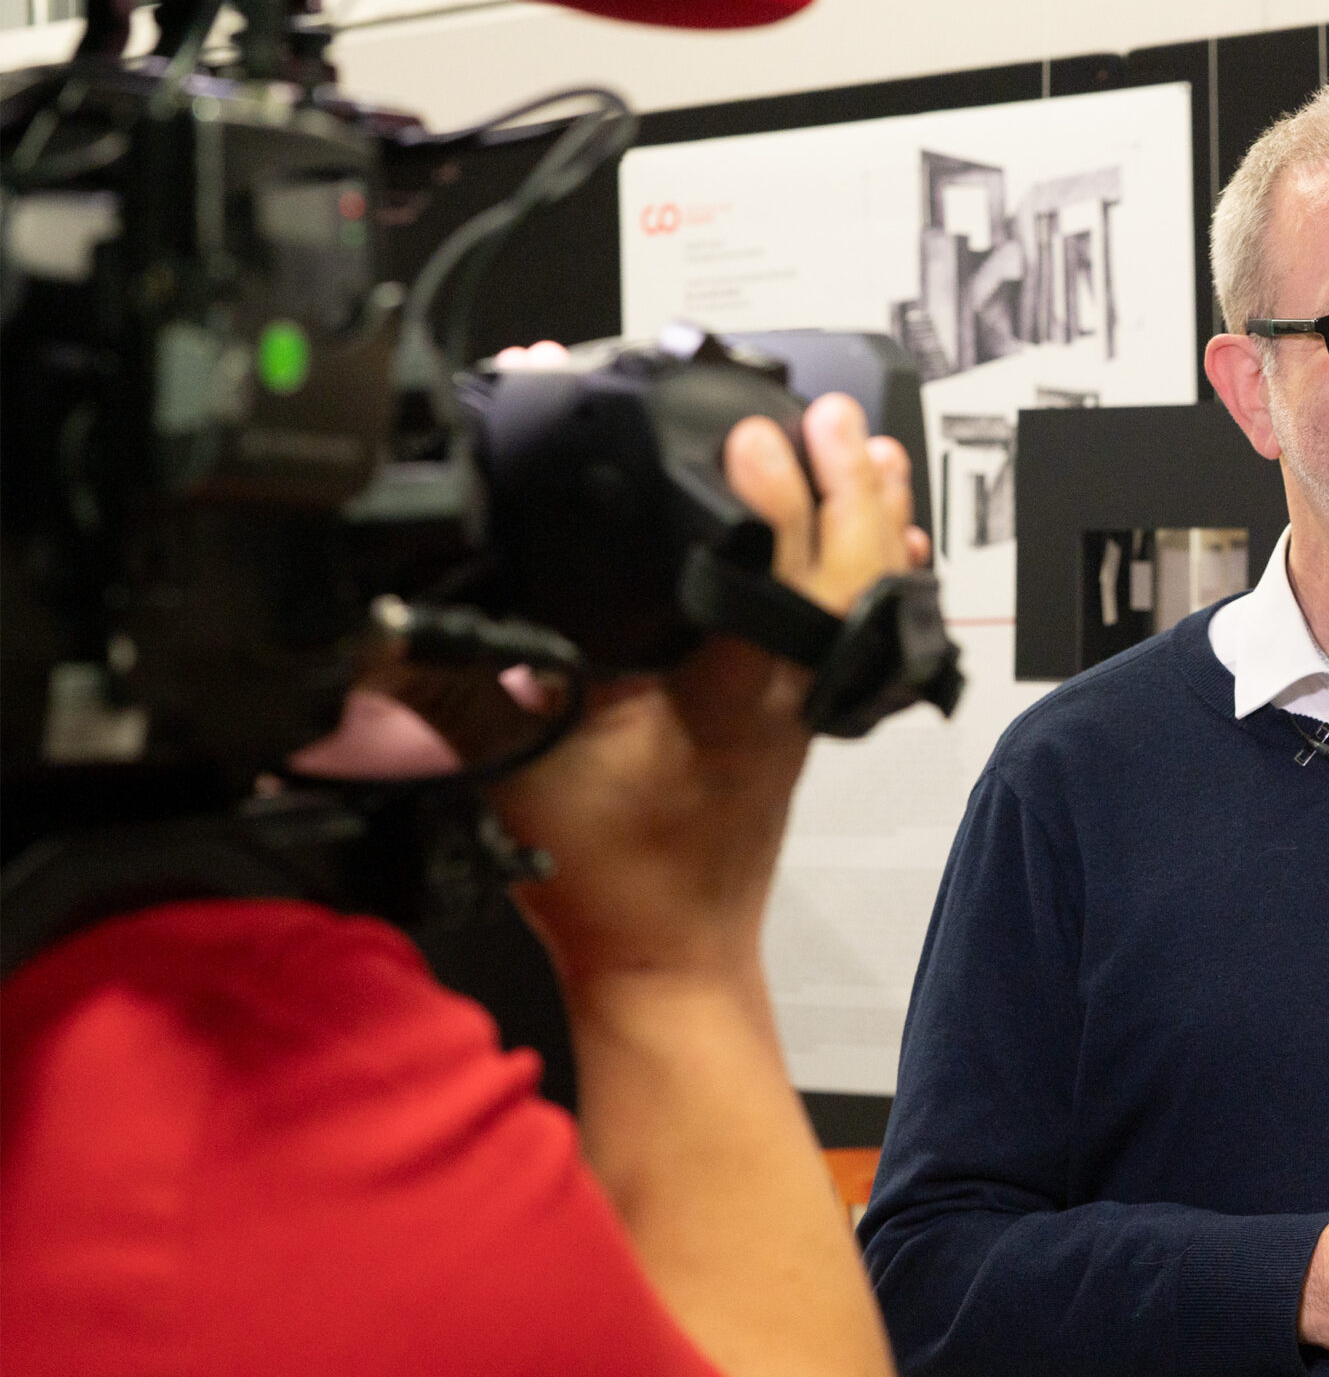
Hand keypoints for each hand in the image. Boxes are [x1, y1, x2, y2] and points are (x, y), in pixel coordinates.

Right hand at [493, 387, 921, 979]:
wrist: (668, 962)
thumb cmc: (611, 882)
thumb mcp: (517, 776)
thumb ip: (462, 690)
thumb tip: (390, 622)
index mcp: (725, 695)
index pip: (764, 579)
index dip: (767, 500)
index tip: (748, 439)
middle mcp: (780, 690)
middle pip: (840, 571)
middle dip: (840, 484)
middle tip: (823, 415)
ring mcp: (800, 702)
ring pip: (860, 594)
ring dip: (867, 515)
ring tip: (865, 444)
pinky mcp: (800, 712)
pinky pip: (853, 627)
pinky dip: (873, 572)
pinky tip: (890, 533)